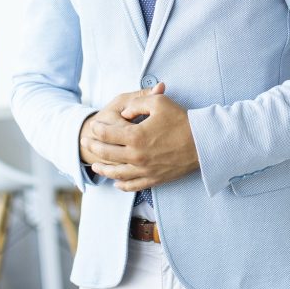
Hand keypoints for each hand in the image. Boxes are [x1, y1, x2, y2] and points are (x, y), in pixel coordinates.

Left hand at [79, 83, 199, 190]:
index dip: (97, 128)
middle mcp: (136, 157)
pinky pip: (132, 185)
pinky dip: (121, 184)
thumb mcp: (158, 103)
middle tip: (85, 142)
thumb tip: (124, 113)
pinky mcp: (154, 179)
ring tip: (94, 165)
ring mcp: (145, 171)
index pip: (106, 133)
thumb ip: (136, 103)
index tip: (93, 124)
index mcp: (135, 137)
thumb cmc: (181, 120)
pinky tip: (116, 181)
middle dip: (93, 147)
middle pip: (107, 154)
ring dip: (103, 169)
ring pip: (116, 173)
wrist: (203, 144)